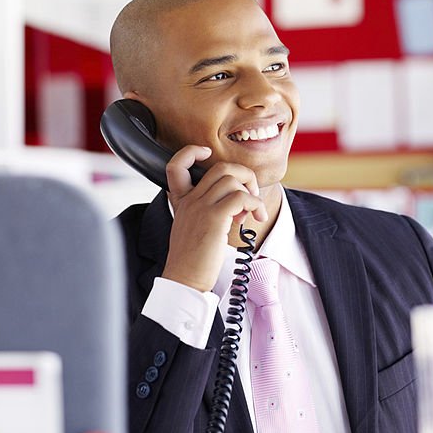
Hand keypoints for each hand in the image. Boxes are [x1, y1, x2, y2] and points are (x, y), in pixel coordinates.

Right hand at [160, 145, 268, 292]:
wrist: (184, 280)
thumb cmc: (194, 260)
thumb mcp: (197, 229)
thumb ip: (213, 211)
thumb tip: (241, 205)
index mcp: (182, 201)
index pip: (176, 165)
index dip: (191, 152)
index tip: (207, 154)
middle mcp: (189, 200)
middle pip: (220, 167)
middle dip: (244, 175)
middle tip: (251, 196)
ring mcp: (200, 207)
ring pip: (232, 178)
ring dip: (252, 191)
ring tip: (254, 212)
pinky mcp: (214, 218)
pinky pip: (241, 196)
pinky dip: (254, 203)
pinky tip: (256, 218)